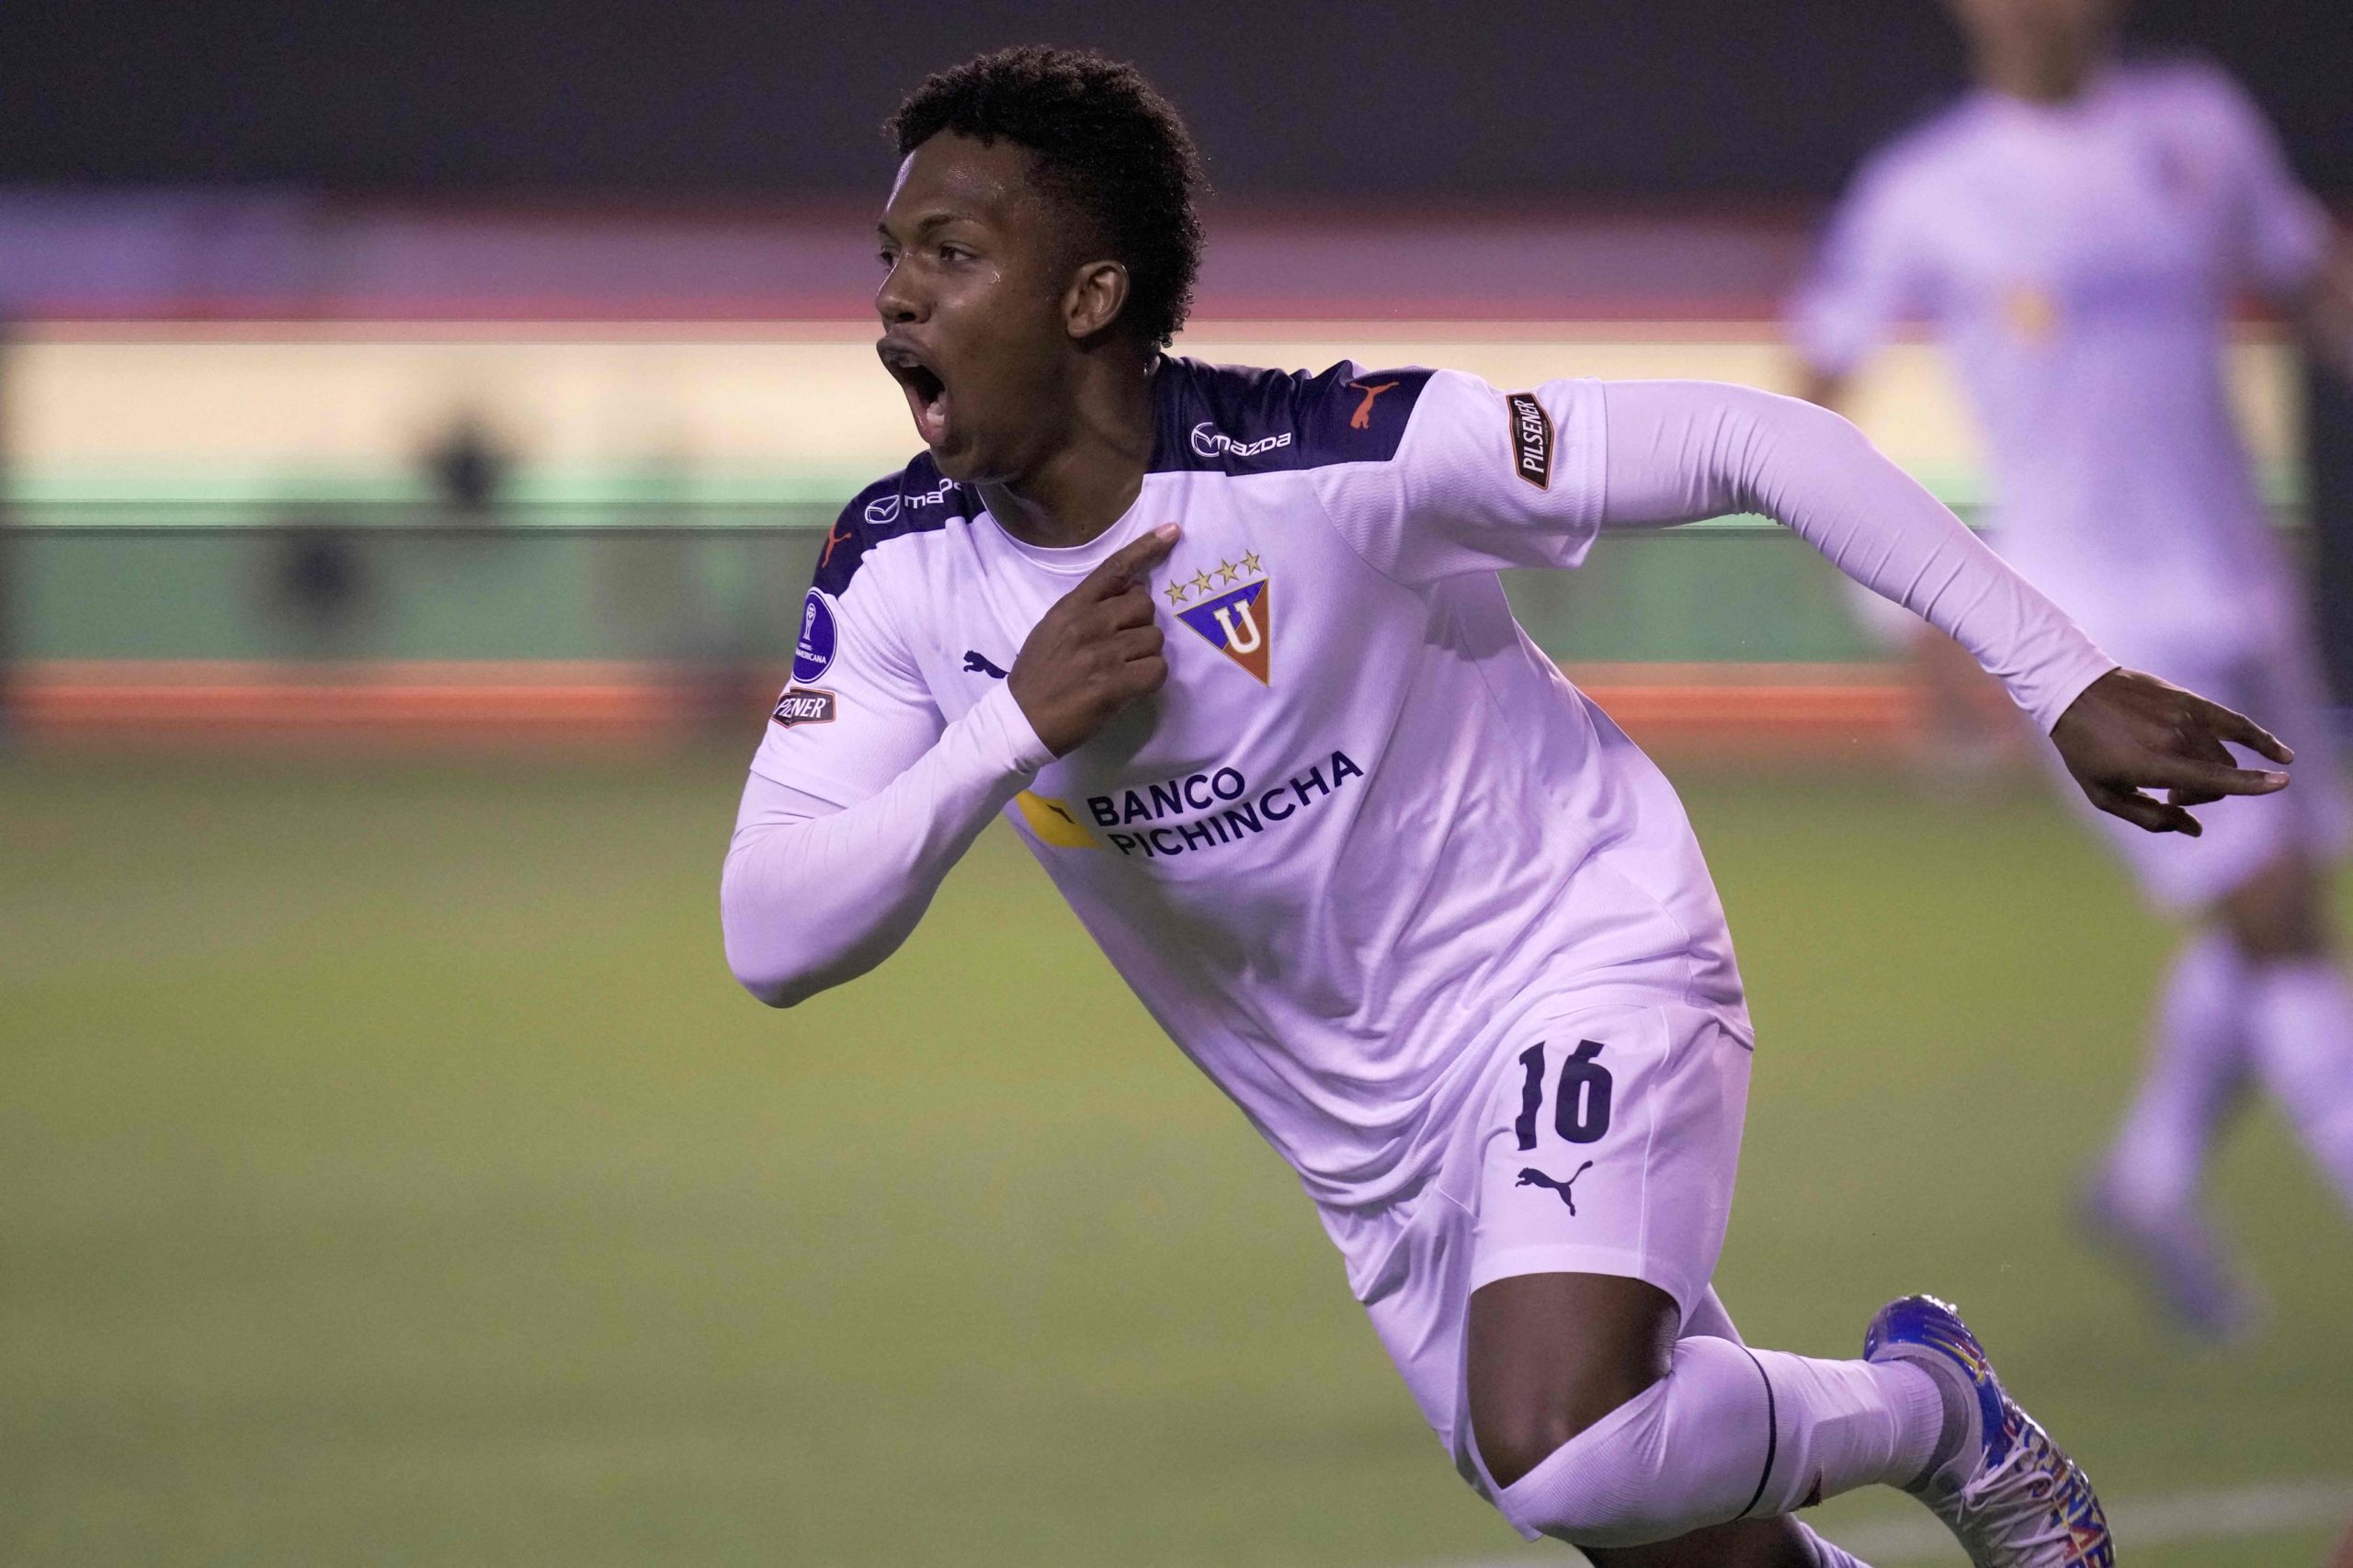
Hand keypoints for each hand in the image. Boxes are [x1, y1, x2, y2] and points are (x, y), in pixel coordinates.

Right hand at [1009, 523, 1179, 756]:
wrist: (1020, 721)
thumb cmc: (1038, 676)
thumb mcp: (1052, 629)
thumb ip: (1086, 610)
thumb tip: (1128, 594)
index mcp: (1071, 607)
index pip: (1114, 569)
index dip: (1146, 548)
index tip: (1173, 530)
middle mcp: (1088, 624)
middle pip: (1145, 605)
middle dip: (1141, 624)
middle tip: (1123, 646)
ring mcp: (1101, 654)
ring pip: (1155, 639)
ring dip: (1146, 655)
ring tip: (1121, 670)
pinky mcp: (1113, 685)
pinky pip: (1156, 670)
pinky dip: (1151, 679)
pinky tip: (1132, 687)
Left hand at [2049, 668, 2292, 835]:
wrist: (2073, 692)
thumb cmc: (2084, 749)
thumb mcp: (2103, 794)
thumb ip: (2150, 817)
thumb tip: (2195, 830)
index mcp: (2154, 763)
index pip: (2215, 777)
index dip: (2250, 784)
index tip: (2281, 784)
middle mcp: (2175, 738)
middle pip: (2218, 778)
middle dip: (2201, 795)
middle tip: (2171, 796)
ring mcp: (2185, 717)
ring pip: (2223, 758)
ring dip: (2210, 775)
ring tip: (2177, 779)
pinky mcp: (2189, 701)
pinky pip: (2234, 723)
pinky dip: (2259, 739)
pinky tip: (2280, 755)